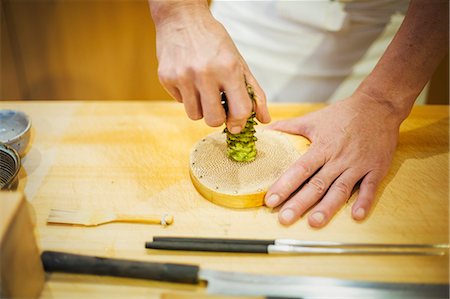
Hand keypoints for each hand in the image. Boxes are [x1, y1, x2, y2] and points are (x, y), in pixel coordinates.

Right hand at [152, 2, 269, 132]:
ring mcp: (183, 76)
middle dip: (218, 118)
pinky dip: (187, 96)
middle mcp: (205, 73)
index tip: (236, 121)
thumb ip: (254, 92)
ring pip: (195, 115)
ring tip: (203, 90)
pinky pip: (180, 103)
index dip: (239, 121)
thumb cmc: (214, 41)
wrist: (182, 18)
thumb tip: (265, 119)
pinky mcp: (166, 77)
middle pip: (214, 120)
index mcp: (228, 68)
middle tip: (218, 105)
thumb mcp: (239, 62)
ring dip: (201, 108)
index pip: (240, 111)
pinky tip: (189, 79)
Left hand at [264, 92, 402, 226]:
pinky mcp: (376, 169)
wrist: (378, 106)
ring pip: (340, 190)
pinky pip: (370, 188)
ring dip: (327, 207)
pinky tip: (356, 216)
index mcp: (322, 147)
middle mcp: (338, 159)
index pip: (299, 169)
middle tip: (285, 219)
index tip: (271, 200)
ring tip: (314, 222)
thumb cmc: (343, 114)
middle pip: (316, 184)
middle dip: (299, 203)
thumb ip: (289, 126)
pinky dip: (364, 202)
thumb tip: (266, 130)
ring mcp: (358, 165)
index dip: (284, 185)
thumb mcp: (314, 119)